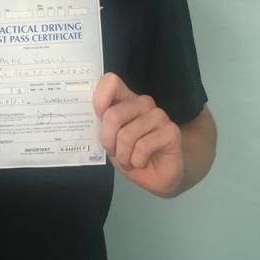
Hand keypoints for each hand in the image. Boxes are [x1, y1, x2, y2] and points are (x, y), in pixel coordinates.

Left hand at [93, 73, 183, 197]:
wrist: (156, 177)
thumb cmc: (131, 155)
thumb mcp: (110, 140)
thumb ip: (102, 125)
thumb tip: (88, 117)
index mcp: (126, 100)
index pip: (111, 82)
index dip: (99, 98)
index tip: (98, 117)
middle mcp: (143, 104)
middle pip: (113, 115)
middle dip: (108, 141)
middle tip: (114, 152)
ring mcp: (159, 116)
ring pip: (127, 135)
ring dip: (123, 156)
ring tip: (128, 160)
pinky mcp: (171, 131)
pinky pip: (143, 146)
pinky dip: (136, 161)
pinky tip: (141, 162)